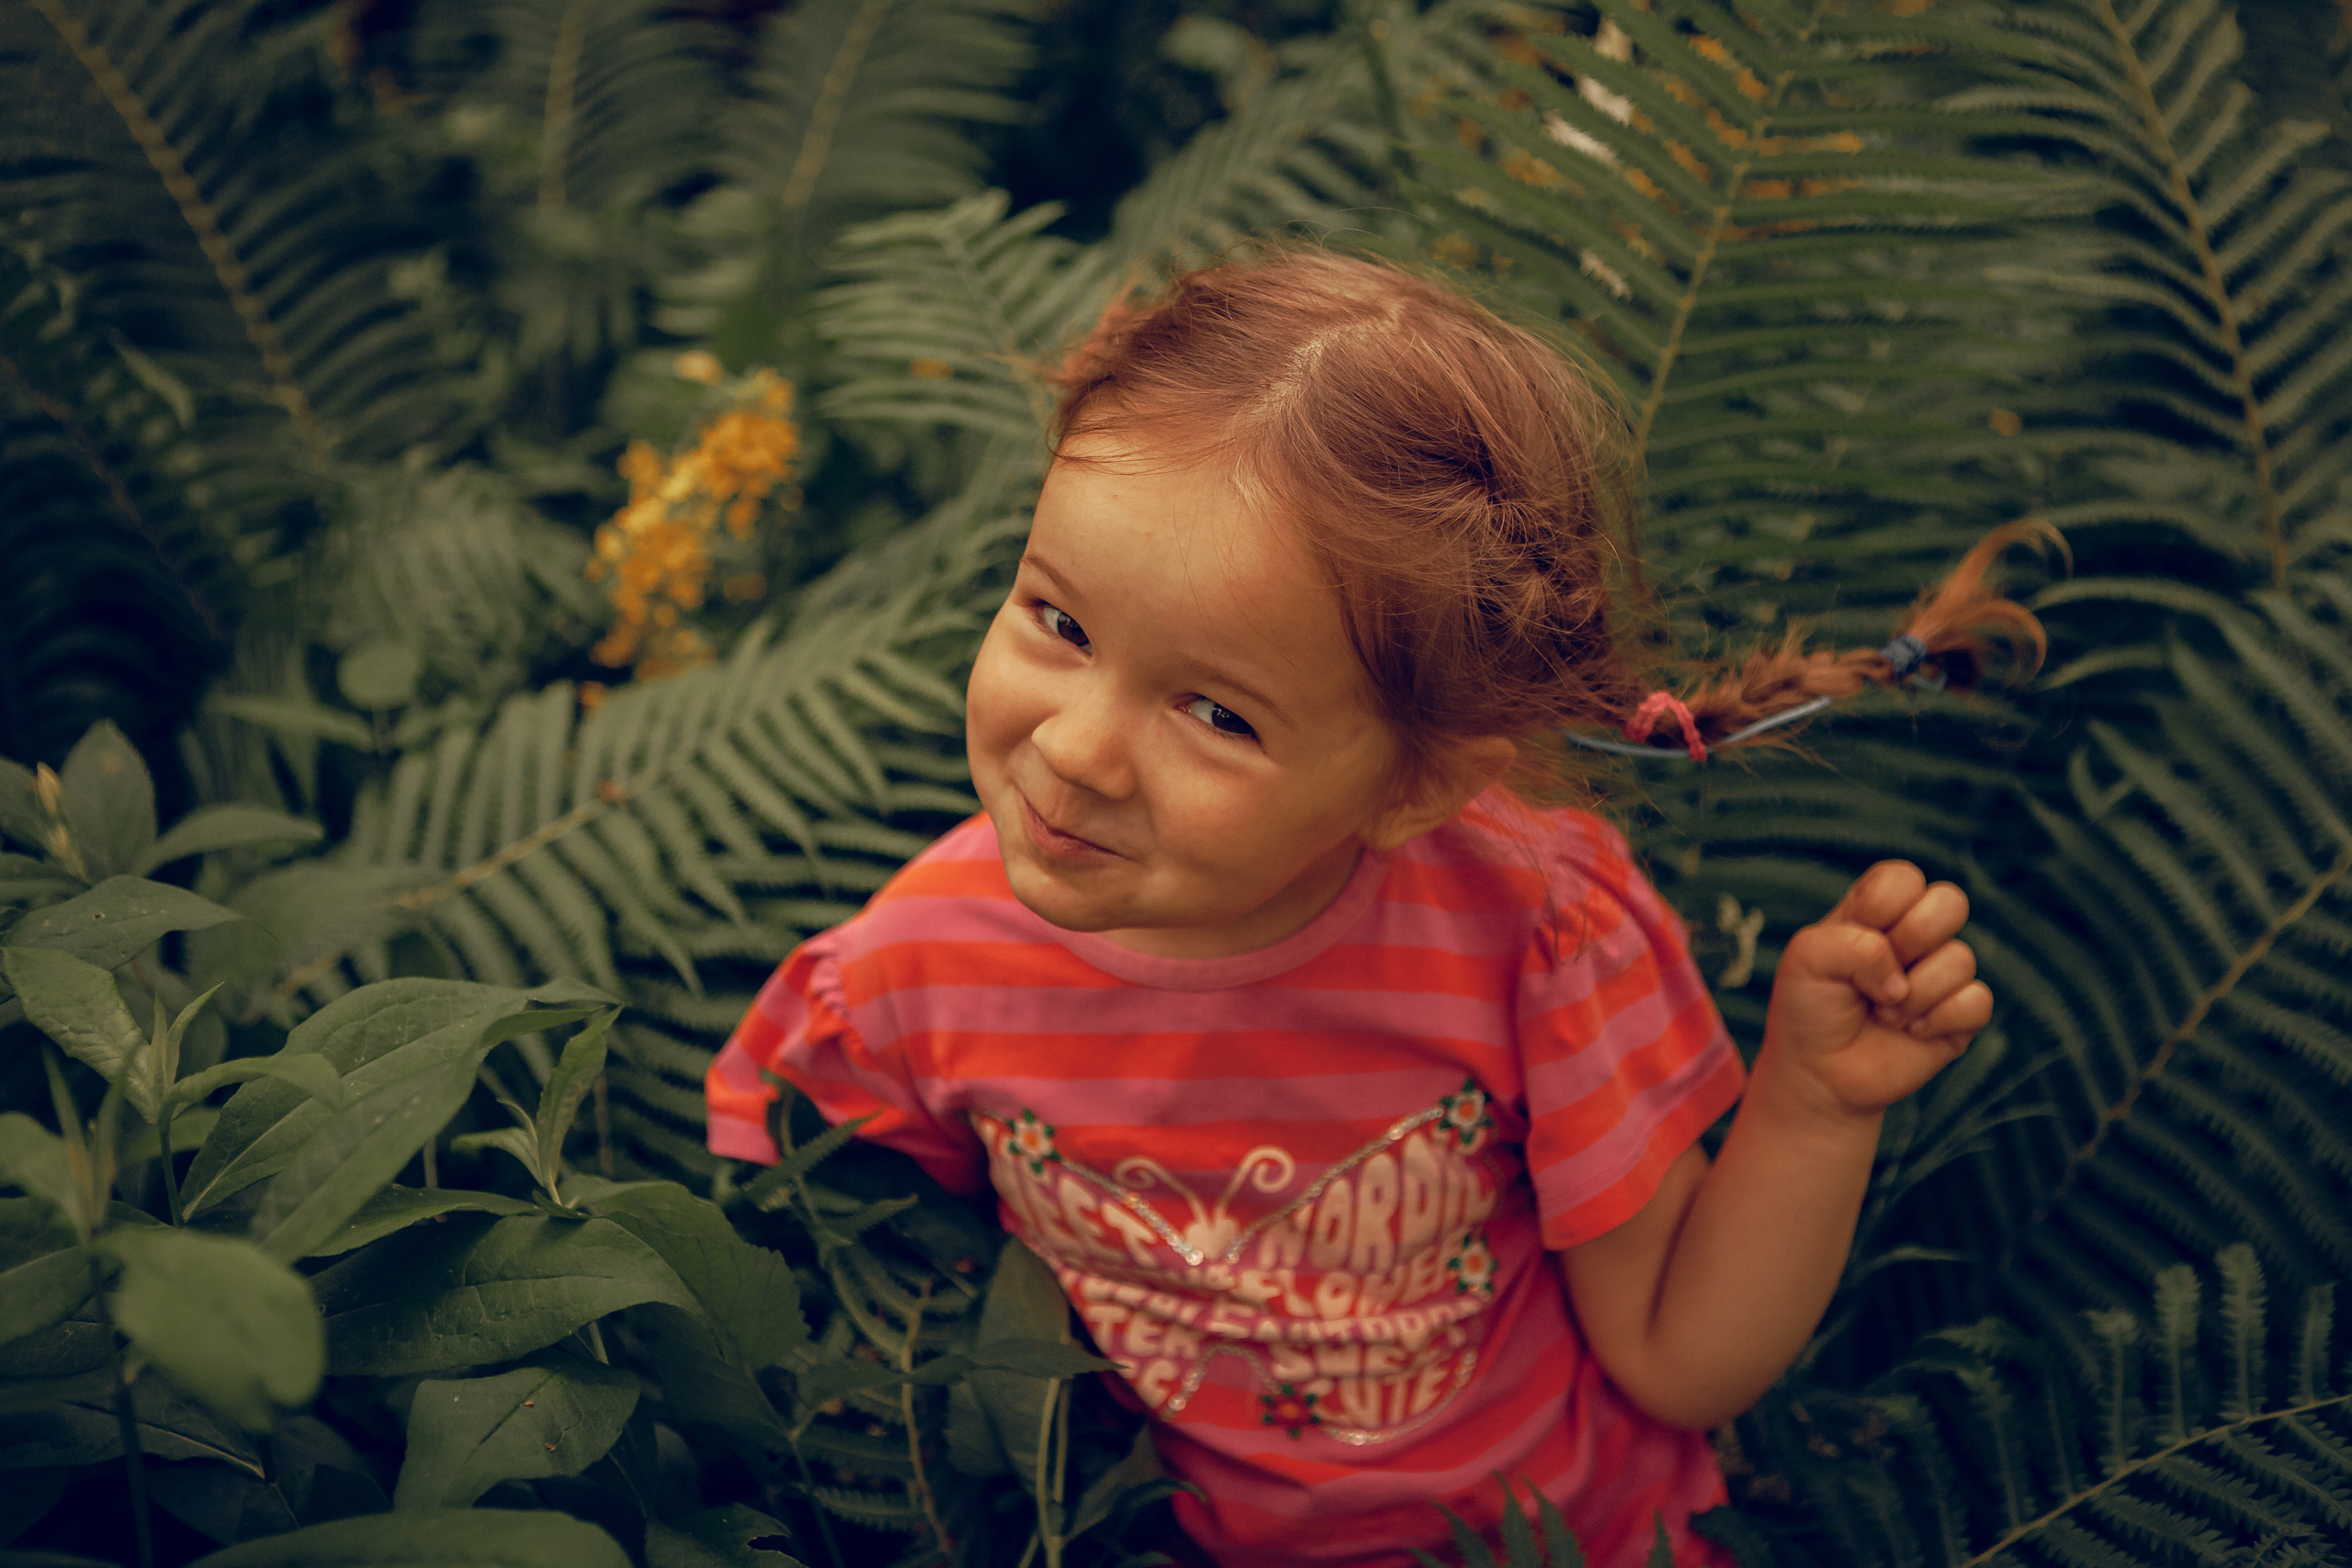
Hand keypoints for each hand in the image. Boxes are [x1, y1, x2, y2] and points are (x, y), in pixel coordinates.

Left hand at [1757, 861, 1991, 1120]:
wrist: (1818, 1073)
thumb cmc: (1809, 1009)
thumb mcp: (1806, 959)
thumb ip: (1852, 945)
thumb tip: (1901, 977)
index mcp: (1877, 911)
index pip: (1904, 877)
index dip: (1881, 906)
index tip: (1854, 934)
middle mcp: (1916, 936)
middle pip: (1951, 901)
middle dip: (1910, 940)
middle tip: (1876, 975)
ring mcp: (1942, 974)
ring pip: (1960, 958)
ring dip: (1911, 996)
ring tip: (1882, 1013)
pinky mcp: (1962, 1015)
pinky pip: (1977, 1001)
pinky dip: (1937, 1021)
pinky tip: (1911, 1033)